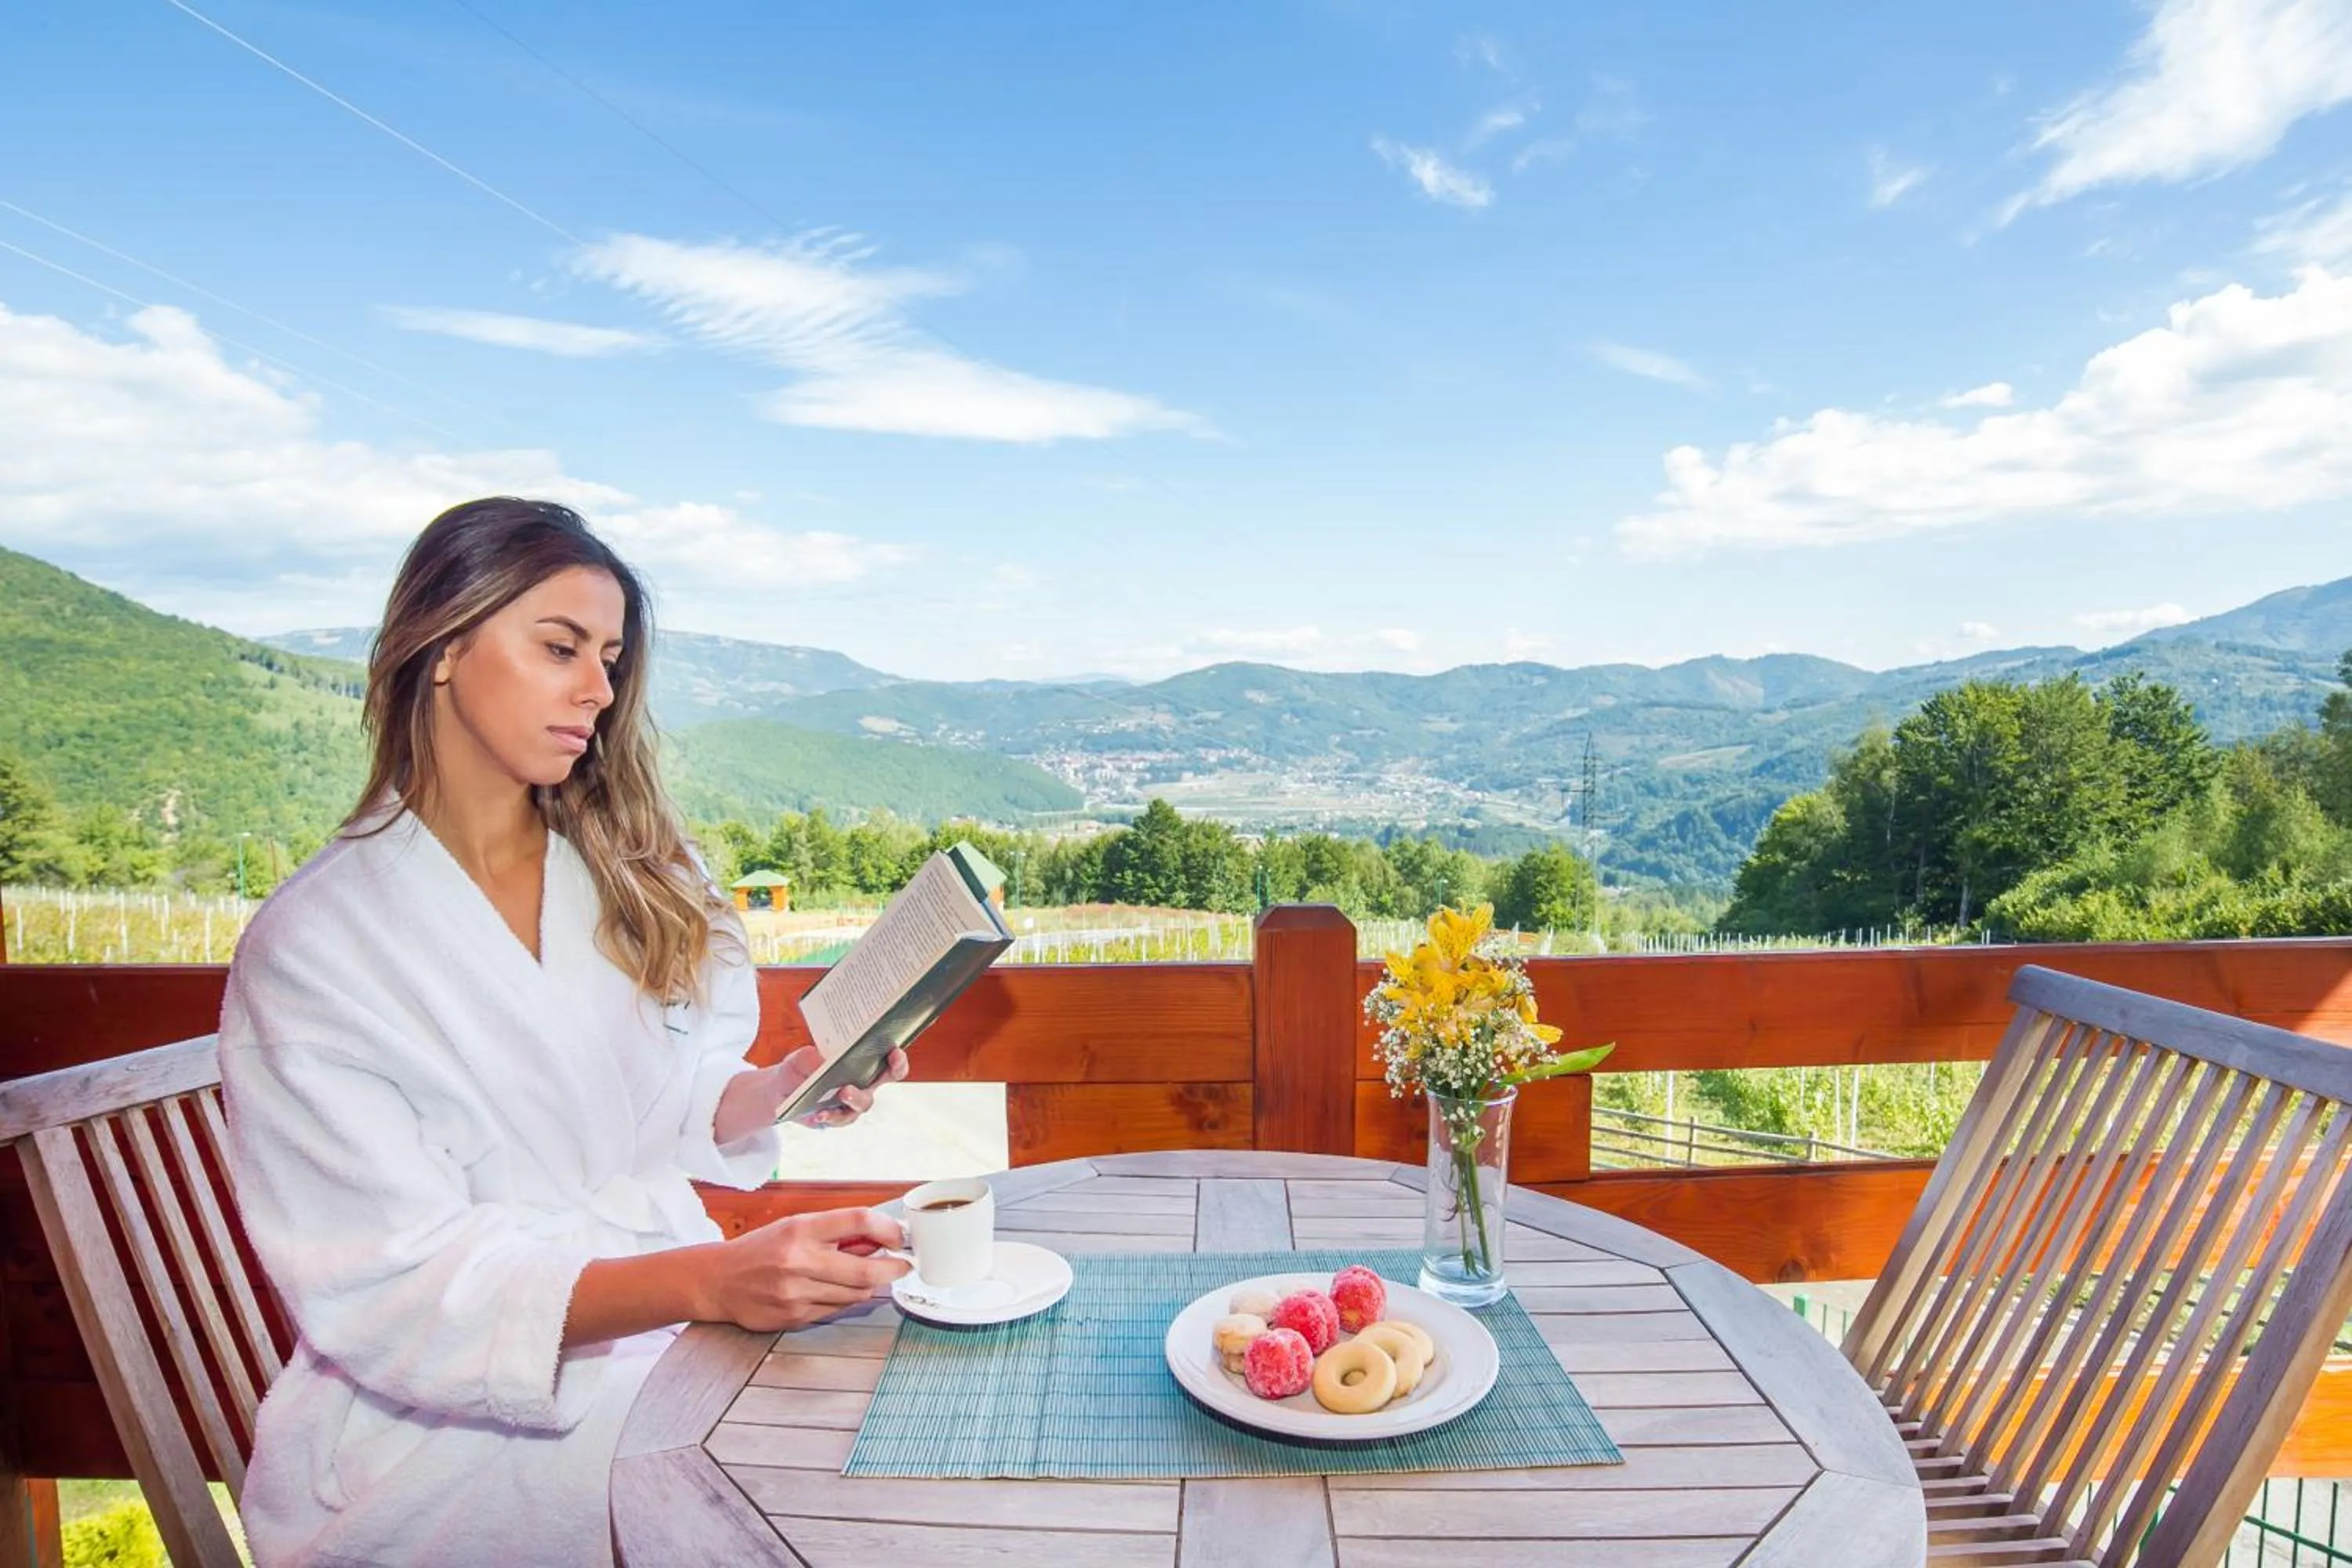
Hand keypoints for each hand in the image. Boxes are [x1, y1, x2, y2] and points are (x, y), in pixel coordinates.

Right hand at [701, 1208, 910, 1332]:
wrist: (718, 1281)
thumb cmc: (760, 1249)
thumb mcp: (796, 1226)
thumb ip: (837, 1232)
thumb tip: (881, 1237)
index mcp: (800, 1230)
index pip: (858, 1220)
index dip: (888, 1229)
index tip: (899, 1237)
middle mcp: (798, 1262)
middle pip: (865, 1270)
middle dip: (893, 1268)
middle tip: (904, 1265)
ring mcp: (796, 1294)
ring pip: (856, 1294)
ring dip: (868, 1285)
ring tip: (862, 1274)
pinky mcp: (795, 1318)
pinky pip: (837, 1310)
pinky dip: (845, 1300)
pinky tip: (836, 1290)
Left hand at [783, 1045, 909, 1128]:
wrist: (782, 1091)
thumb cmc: (799, 1068)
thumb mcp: (799, 1058)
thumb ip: (809, 1057)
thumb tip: (822, 1062)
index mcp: (862, 1062)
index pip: (888, 1059)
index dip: (898, 1058)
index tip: (894, 1051)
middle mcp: (864, 1082)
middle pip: (886, 1079)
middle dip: (890, 1072)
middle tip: (881, 1061)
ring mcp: (853, 1102)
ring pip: (863, 1103)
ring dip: (855, 1097)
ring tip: (842, 1093)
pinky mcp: (838, 1118)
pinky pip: (841, 1119)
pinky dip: (831, 1116)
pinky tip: (819, 1114)